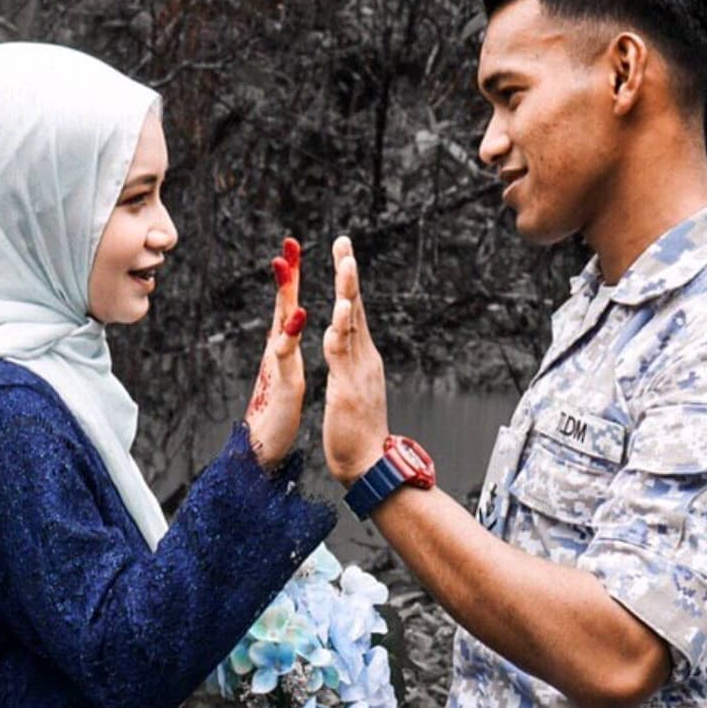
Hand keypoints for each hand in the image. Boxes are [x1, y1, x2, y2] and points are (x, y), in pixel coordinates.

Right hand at [245, 237, 306, 468]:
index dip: (292, 278)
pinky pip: (285, 355)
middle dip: (285, 276)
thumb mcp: (284, 372)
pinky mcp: (282, 381)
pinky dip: (289, 334)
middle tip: (287, 247)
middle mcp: (277, 350)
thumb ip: (283, 348)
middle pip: (282, 305)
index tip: (293, 249)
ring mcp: (278, 364)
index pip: (289, 304)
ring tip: (287, 267)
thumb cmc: (275, 411)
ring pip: (280, 322)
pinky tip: (299, 316)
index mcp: (283, 346)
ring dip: (284, 294)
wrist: (262, 447)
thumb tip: (285, 327)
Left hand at [322, 235, 388, 484]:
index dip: (348, 280)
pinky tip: (336, 315)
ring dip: (349, 293)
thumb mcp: (351, 386)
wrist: (370, 463)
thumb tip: (344, 340)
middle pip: (356, 307)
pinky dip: (340, 335)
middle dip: (349, 273)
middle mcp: (364, 358)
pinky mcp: (347, 389)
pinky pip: (342, 357)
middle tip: (343, 243)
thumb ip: (348, 361)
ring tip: (345, 265)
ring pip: (352, 325)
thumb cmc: (358, 430)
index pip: (354, 310)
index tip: (343, 251)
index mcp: (362, 357)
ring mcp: (358, 372)